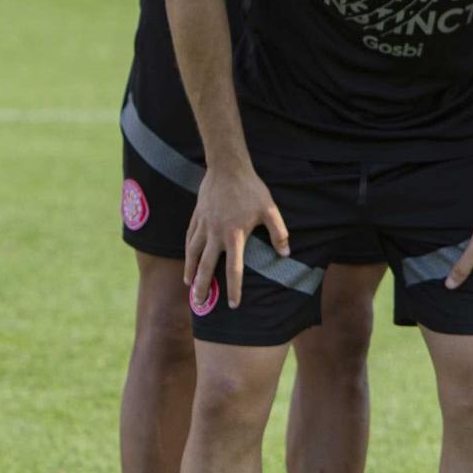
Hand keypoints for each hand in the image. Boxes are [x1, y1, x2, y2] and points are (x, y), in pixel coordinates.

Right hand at [184, 164, 288, 312]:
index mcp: (235, 235)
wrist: (227, 168)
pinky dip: (187, 252)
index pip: (234, 269)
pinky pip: (189, 239)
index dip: (234, 288)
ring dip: (191, 272)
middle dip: (203, 287)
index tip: (233, 304)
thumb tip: (285, 254)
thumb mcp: (270, 210)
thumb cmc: (251, 189)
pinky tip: (187, 260)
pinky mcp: (196, 217)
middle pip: (206, 267)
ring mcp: (203, 226)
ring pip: (193, 254)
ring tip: (190, 286)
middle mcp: (215, 234)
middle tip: (200, 303)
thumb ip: (278, 233)